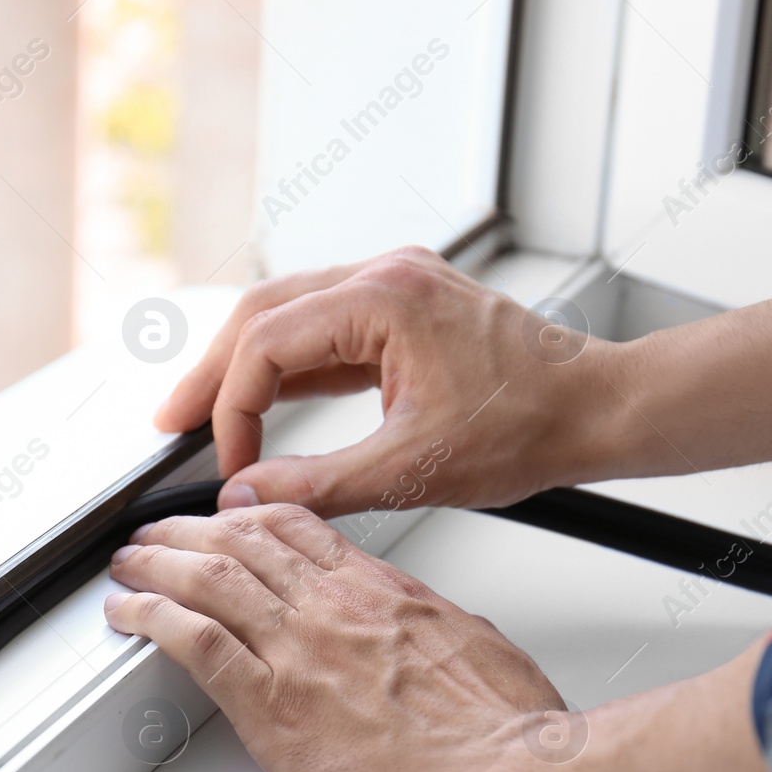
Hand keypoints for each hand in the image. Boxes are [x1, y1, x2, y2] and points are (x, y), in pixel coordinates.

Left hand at [103, 502, 557, 771]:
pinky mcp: (273, 705)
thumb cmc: (503, 730)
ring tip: (128, 564)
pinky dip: (151, 617)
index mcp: (382, 590)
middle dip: (188, 532)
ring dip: (155, 564)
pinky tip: (128, 612)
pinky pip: (194, 641)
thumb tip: (424, 625)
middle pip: (241, 542)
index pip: (297, 529)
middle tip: (158, 535)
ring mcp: (299, 650)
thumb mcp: (476, 644)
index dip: (248, 516)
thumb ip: (432, 625)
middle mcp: (333, 607)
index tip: (226, 519)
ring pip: (207, 578)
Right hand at [155, 246, 628, 516]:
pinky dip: (293, 366)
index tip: (227, 465)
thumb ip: (319, 485)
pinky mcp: (408, 307)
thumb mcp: (414, 470)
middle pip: (263, 313)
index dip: (232, 409)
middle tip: (171, 420)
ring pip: (291, 314)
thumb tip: (248, 496)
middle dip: (214, 371)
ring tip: (205, 413)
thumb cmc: (533, 426)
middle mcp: (386, 275)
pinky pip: (329, 328)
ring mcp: (398, 285)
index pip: (267, 344)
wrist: (600, 410)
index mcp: (385, 299)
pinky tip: (268, 402)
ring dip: (247, 365)